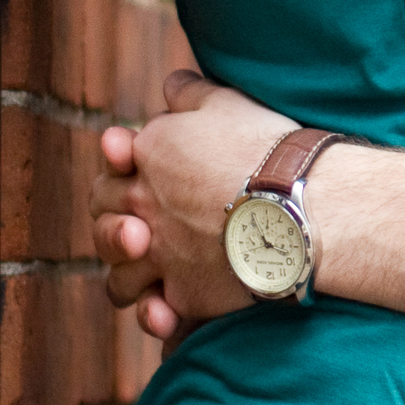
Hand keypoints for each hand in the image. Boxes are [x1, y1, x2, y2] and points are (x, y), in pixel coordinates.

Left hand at [92, 70, 292, 344]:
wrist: (301, 204)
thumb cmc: (266, 147)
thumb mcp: (226, 102)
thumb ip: (189, 94)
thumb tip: (172, 86)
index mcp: (147, 155)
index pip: (111, 162)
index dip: (119, 163)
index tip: (136, 161)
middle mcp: (142, 206)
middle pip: (103, 218)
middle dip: (116, 220)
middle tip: (144, 225)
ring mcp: (159, 255)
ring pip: (119, 278)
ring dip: (129, 277)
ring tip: (153, 277)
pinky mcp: (183, 295)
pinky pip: (155, 315)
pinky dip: (160, 318)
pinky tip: (170, 314)